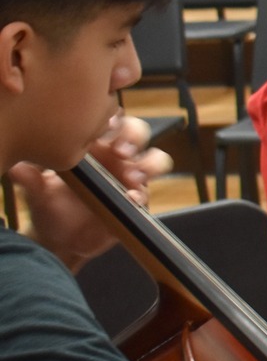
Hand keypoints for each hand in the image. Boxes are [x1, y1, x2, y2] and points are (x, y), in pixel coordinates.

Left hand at [11, 114, 171, 271]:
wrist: (60, 241)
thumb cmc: (49, 208)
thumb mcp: (37, 192)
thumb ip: (30, 179)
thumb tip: (16, 168)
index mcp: (94, 146)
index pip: (111, 121)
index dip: (113, 119)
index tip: (105, 127)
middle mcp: (116, 158)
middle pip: (138, 133)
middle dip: (134, 136)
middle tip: (121, 150)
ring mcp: (130, 178)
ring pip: (155, 159)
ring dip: (149, 164)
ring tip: (132, 177)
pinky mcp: (137, 201)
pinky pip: (148, 193)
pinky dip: (142, 194)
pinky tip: (130, 199)